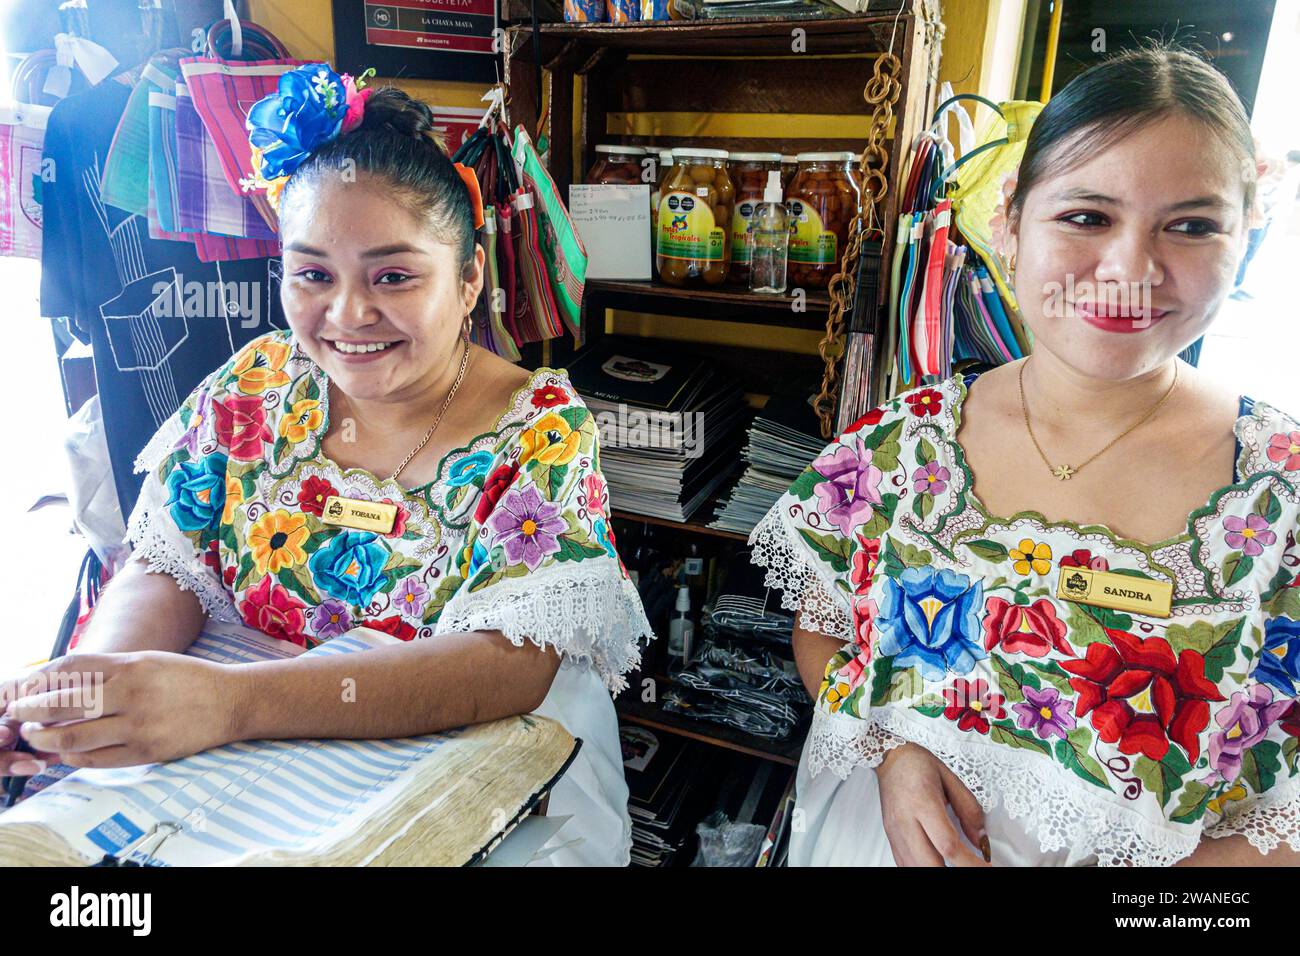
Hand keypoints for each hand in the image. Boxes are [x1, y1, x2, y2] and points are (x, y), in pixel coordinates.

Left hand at [0, 652, 243, 771]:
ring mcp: (139, 726)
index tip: (25, 688)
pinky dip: (74, 757)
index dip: (40, 680)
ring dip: (46, 738)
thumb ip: (109, 670)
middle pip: (64, 704)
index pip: (71, 670)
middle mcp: (132, 694)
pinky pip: (97, 759)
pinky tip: (66, 751)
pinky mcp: (146, 752)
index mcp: (132, 666)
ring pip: (74, 737)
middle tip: (17, 714)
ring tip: (35, 735)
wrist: (231, 702)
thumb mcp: (149, 661)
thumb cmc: (187, 679)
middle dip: (31, 711)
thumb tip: (60, 680)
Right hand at [876, 741, 990, 866]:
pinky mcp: (891, 839)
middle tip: (973, 869)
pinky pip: (905, 866)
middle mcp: (906, 821)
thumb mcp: (950, 778)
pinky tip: (936, 865)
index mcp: (923, 803)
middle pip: (930, 865)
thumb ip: (969, 810)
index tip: (987, 867)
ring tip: (957, 866)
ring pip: (915, 869)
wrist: (888, 759)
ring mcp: (896, 833)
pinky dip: (922, 870)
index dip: (970, 863)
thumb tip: (981, 841)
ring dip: (938, 872)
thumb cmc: (917, 764)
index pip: (948, 845)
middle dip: (954, 873)